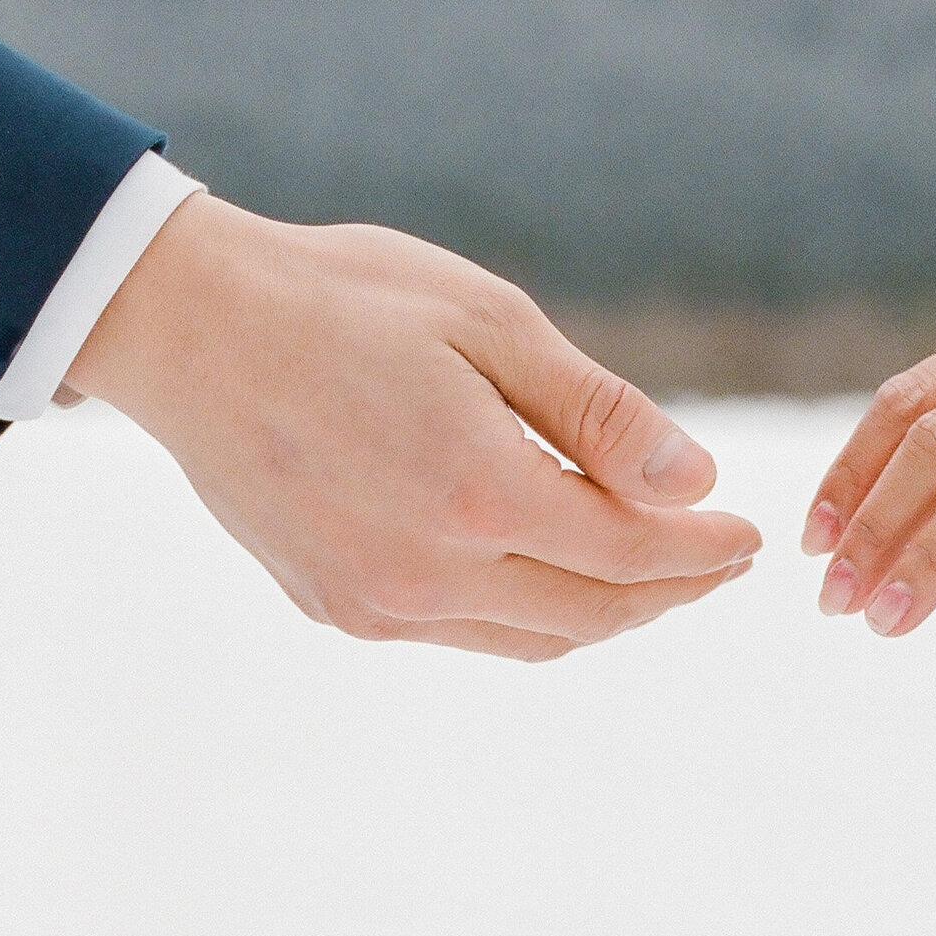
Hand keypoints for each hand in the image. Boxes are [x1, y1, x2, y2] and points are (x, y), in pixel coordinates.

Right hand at [69, 199, 761, 658]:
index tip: (750, 535)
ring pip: (533, 636)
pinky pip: (463, 633)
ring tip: (651, 575)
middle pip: (594, 610)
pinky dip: (527, 615)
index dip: (704, 550)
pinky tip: (546, 573)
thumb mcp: (488, 322)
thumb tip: (693, 483)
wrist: (186, 327)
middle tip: (718, 562)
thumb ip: (596, 412)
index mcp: (479, 490)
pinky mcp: (335, 607)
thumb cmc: (343, 298)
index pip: (633, 550)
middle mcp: (429, 570)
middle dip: (671, 591)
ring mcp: (376, 601)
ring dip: (606, 612)